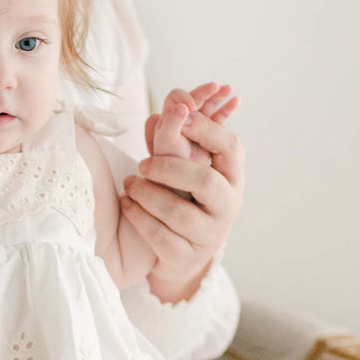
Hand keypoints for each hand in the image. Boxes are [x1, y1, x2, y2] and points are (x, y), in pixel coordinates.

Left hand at [121, 81, 244, 303]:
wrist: (181, 256)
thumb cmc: (181, 198)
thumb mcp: (182, 166)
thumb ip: (175, 137)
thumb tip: (170, 102)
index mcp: (232, 175)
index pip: (230, 145)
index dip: (204, 128)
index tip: (177, 115)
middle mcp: (228, 205)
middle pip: (204, 181)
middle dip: (168, 168)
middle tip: (141, 164)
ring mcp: (209, 234)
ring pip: (178, 212)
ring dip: (147, 195)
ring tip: (129, 184)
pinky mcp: (186, 257)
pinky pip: (160, 237)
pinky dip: (139, 218)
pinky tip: (127, 204)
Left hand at [148, 82, 237, 163]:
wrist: (180, 190)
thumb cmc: (169, 170)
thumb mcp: (166, 146)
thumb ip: (170, 125)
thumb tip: (180, 107)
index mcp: (167, 121)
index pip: (175, 98)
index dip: (185, 98)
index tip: (192, 107)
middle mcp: (180, 123)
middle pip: (194, 100)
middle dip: (204, 92)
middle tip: (215, 87)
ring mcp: (195, 130)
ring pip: (207, 107)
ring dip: (217, 97)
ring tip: (229, 88)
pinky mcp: (208, 139)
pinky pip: (218, 120)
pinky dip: (226, 110)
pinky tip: (236, 101)